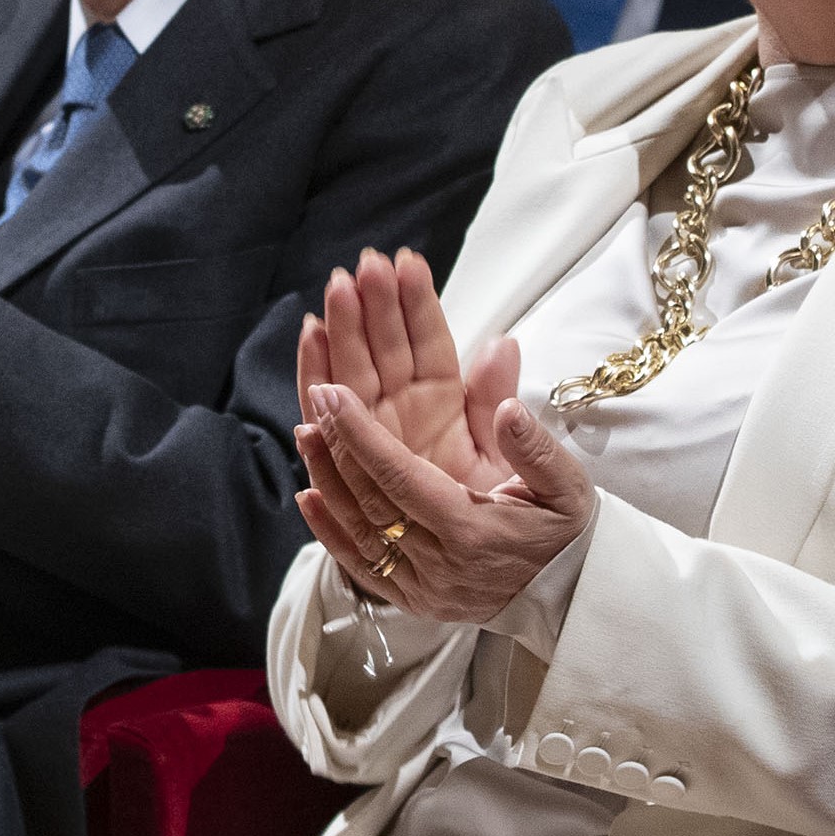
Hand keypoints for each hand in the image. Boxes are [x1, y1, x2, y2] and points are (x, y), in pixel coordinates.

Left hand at [294, 379, 594, 623]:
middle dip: (337, 446)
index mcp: (472, 531)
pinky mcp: (414, 602)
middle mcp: (440, 565)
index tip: (334, 394)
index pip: (400, 477)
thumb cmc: (568, 533)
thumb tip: (509, 409)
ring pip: (359, 531)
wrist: (573, 597)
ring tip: (305, 434)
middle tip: (316, 398)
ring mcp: (423, 588)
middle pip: (371, 501)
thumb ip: (534, 447)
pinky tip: (309, 497)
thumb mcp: (566, 486)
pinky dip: (330, 534)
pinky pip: (362, 568)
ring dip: (327, 481)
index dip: (361, 434)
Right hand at [296, 248, 518, 490]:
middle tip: (359, 270)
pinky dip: (318, 409)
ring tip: (324, 308)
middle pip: (379, 357)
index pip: (427, 345)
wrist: (505, 571)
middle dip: (367, 312)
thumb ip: (498, 403)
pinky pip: (331, 443)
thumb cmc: (521, 513)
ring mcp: (377, 443)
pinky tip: (309, 375)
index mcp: (445, 403)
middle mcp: (405, 416)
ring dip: (336, 347)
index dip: (416, 305)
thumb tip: (504, 344)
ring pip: (348, 387)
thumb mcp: (525, 461)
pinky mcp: (355, 475)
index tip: (404, 264)